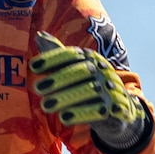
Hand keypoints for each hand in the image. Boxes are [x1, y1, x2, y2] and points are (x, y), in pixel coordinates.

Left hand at [29, 31, 147, 145]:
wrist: (121, 107)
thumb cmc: (90, 85)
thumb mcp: (75, 69)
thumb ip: (58, 56)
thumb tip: (39, 35)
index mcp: (92, 59)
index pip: (72, 55)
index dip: (53, 59)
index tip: (33, 66)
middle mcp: (103, 70)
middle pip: (81, 71)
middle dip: (58, 79)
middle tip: (37, 88)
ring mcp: (112, 88)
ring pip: (90, 92)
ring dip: (66, 98)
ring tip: (45, 106)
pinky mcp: (118, 108)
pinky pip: (100, 110)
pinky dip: (83, 114)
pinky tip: (65, 118)